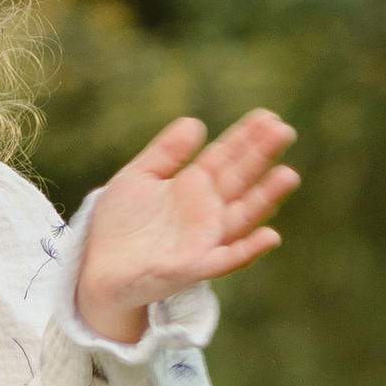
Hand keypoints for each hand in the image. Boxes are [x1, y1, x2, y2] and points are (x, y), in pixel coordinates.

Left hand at [73, 108, 297, 345]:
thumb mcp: (139, 177)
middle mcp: (207, 211)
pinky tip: (271, 236)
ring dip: (266, 198)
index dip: (246, 138)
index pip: (225, 157)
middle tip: (284, 130)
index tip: (268, 117)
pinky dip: (249, 250)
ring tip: (288, 175)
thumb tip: (196, 123)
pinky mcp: (195, 266)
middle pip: (240, 179)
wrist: (98, 268)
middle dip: (261, 156)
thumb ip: (166, 153)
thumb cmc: (120, 225)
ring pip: (243, 215)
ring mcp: (205, 238)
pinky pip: (227, 259)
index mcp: (193, 186)